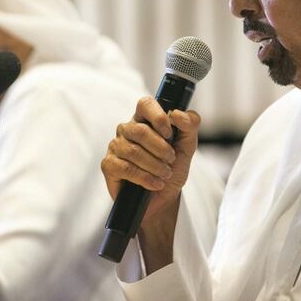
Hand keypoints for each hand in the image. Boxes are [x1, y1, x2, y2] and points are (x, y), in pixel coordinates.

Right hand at [101, 96, 200, 225]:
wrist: (164, 196)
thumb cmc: (173, 167)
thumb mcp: (188, 145)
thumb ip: (190, 125)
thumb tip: (178, 114)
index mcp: (145, 119)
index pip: (145, 104)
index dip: (158, 117)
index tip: (169, 134)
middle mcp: (127, 129)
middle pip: (141, 131)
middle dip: (161, 149)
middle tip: (171, 161)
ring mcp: (116, 146)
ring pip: (134, 151)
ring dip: (155, 165)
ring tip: (165, 174)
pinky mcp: (109, 165)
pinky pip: (126, 168)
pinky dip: (145, 178)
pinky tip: (154, 183)